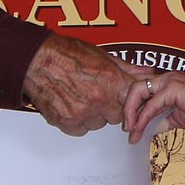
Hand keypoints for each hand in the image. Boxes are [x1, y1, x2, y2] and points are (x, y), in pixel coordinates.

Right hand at [21, 34, 137, 135]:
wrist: (37, 59)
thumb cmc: (67, 53)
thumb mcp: (102, 56)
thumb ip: (127, 69)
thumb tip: (147, 73)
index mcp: (112, 82)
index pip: (134, 102)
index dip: (129, 102)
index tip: (125, 100)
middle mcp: (99, 99)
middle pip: (117, 116)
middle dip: (110, 107)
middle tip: (97, 94)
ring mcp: (82, 113)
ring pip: (98, 124)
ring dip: (94, 115)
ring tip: (81, 97)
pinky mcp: (66, 122)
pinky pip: (80, 130)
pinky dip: (77, 122)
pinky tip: (71, 105)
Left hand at [123, 72, 184, 142]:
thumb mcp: (178, 119)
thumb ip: (162, 121)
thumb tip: (149, 130)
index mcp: (168, 83)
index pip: (142, 92)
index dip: (133, 108)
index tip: (131, 127)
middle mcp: (166, 79)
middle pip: (135, 88)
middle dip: (127, 109)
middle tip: (127, 128)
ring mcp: (168, 81)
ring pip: (137, 92)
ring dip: (130, 113)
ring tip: (130, 130)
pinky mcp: (172, 88)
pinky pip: (150, 104)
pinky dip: (142, 118)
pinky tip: (140, 129)